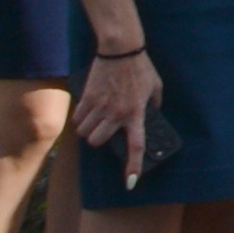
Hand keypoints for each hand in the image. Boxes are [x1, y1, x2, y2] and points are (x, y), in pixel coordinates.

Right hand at [84, 40, 161, 181]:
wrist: (121, 49)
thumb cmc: (140, 67)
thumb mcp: (155, 86)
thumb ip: (154, 103)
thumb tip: (153, 113)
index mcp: (136, 113)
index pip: (136, 146)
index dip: (133, 167)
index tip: (130, 183)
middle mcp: (117, 114)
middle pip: (98, 142)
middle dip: (98, 140)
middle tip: (102, 132)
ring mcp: (100, 106)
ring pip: (85, 133)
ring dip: (87, 131)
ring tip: (93, 122)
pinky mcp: (87, 97)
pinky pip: (78, 118)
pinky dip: (79, 119)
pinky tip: (85, 113)